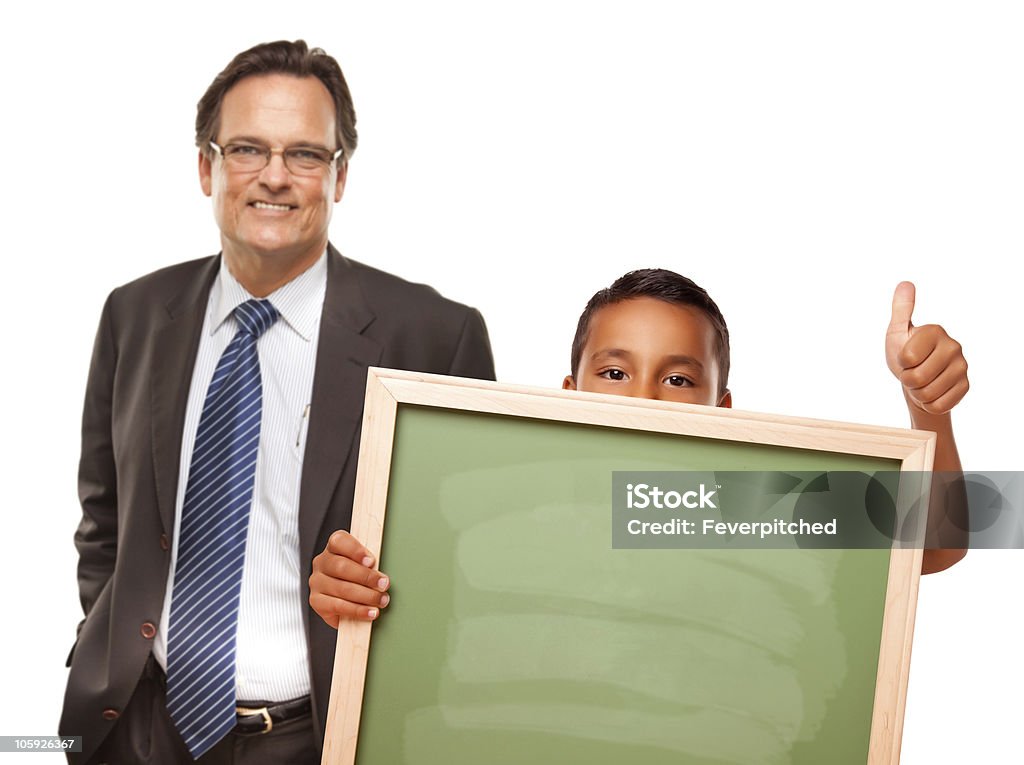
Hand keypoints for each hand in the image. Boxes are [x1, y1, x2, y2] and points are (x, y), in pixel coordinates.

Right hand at [309, 530, 389, 628]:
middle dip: (366, 577)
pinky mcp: (316, 602)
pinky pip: (338, 606)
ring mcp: (317, 582)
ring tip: (381, 600)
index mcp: (333, 548)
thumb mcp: (364, 567)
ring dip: (366, 596)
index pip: (339, 541)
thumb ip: (370, 565)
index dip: (355, 550)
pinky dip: (357, 610)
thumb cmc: (357, 580)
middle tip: (384, 584)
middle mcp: (322, 563)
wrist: (346, 604)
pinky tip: (370, 612)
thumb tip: (382, 573)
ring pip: (341, 588)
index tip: (372, 561)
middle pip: (341, 566)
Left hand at [885, 281, 968, 415]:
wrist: (917, 380)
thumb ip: (901, 310)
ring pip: (926, 394)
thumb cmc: (904, 354)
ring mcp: (962, 367)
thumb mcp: (897, 332)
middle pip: (916, 378)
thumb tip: (905, 283)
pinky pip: (938, 405)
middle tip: (912, 372)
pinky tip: (932, 391)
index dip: (900, 363)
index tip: (905, 358)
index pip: (907, 358)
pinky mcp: (965, 387)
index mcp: (935, 331)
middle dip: (907, 380)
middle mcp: (954, 346)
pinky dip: (928, 403)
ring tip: (921, 382)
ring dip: (917, 393)